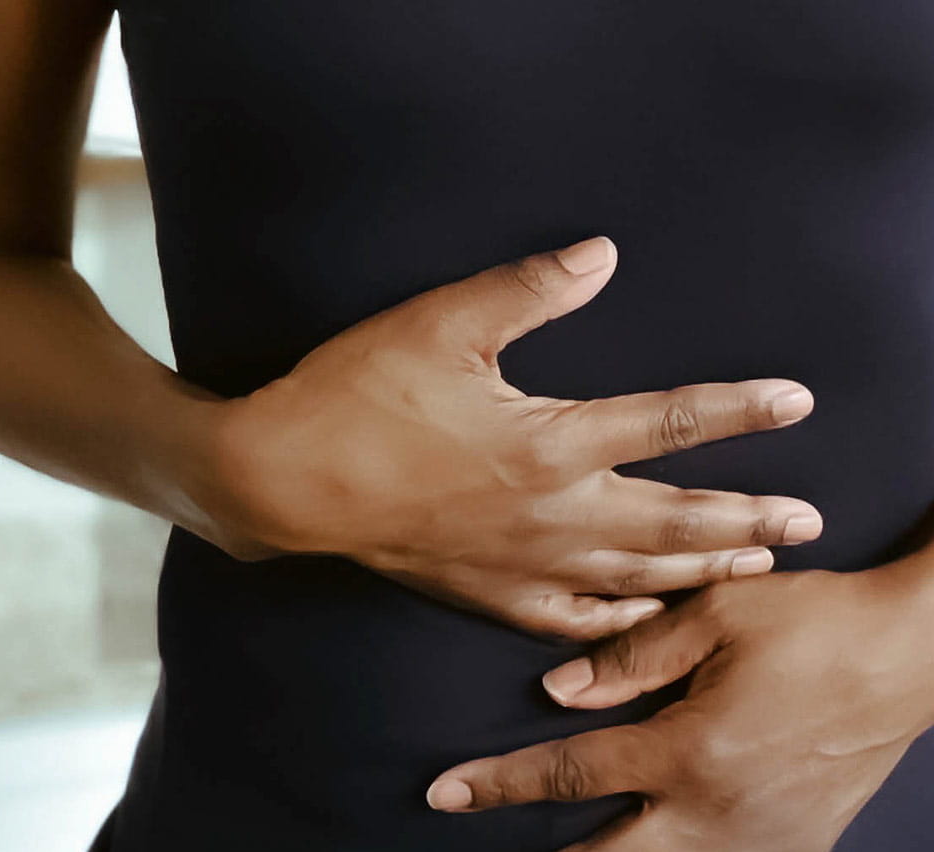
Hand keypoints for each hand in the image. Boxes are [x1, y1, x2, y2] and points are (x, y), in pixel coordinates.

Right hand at [195, 236, 823, 638]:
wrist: (283, 480)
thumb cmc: (356, 397)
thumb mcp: (440, 322)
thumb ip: (529, 290)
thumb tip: (603, 256)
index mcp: (548, 442)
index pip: (667, 422)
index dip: (738, 409)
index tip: (796, 402)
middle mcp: (550, 513)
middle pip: (673, 521)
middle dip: (747, 518)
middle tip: (806, 521)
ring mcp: (518, 562)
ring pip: (633, 575)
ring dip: (699, 569)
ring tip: (751, 566)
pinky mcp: (482, 590)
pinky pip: (568, 619)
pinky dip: (615, 620)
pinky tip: (638, 614)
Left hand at [424, 563, 933, 849]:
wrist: (913, 655)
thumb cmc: (817, 624)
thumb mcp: (718, 614)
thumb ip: (630, 654)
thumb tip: (558, 691)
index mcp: (690, 751)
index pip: (570, 776)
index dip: (499, 785)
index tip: (448, 793)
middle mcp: (719, 812)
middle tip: (498, 846)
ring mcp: (759, 840)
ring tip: (560, 849)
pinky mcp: (793, 845)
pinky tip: (649, 846)